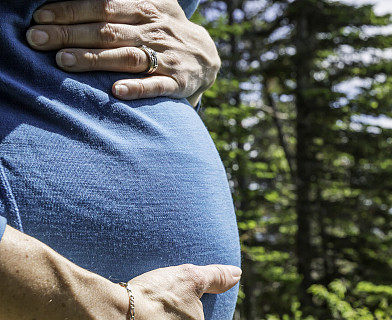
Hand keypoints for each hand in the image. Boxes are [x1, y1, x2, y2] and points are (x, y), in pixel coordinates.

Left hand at [26, 0, 220, 105]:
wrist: (208, 57)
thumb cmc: (163, 32)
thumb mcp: (149, 7)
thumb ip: (119, 2)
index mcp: (146, 9)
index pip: (103, 6)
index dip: (71, 10)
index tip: (40, 17)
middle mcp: (155, 31)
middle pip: (108, 31)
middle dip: (69, 34)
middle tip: (36, 39)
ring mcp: (168, 57)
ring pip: (126, 57)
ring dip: (93, 59)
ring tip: (62, 61)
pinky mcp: (179, 83)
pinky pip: (156, 86)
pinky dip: (137, 88)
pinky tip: (116, 91)